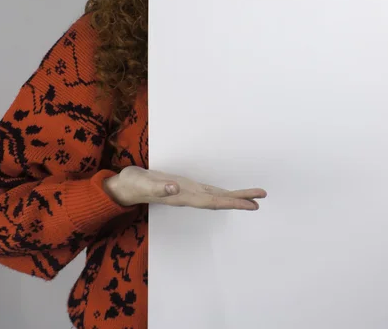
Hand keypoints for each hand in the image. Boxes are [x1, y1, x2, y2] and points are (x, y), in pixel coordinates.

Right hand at [104, 166, 266, 210]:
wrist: (125, 187)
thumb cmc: (134, 184)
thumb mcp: (144, 182)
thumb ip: (158, 187)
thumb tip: (175, 188)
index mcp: (183, 196)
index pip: (213, 201)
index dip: (233, 202)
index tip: (250, 204)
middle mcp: (189, 196)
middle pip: (220, 200)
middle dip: (241, 199)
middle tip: (262, 197)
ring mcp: (188, 192)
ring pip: (217, 196)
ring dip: (235, 196)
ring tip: (254, 197)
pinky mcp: (185, 187)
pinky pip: (210, 191)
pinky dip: (223, 192)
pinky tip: (230, 193)